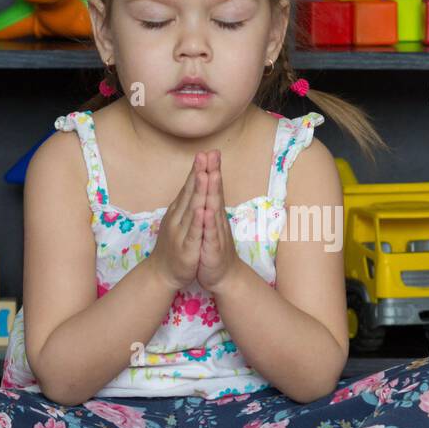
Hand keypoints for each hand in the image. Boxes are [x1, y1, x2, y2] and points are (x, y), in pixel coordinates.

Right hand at [145, 153, 206, 291]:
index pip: (190, 187)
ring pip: (192, 209)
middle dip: (199, 173)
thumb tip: (191, 185)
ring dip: (198, 191)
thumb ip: (186, 203)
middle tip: (205, 154)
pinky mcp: (187, 248)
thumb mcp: (181, 221)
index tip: (207, 152)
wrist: (163, 273)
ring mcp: (181, 232)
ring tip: (204, 174)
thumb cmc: (175, 246)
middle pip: (190, 192)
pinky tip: (202, 210)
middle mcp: (178, 218)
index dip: (198, 170)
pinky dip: (197, 221)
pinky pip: (193, 233)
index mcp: (179, 211)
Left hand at [196, 149, 240, 294]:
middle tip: (212, 154)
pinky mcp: (213, 248)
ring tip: (209, 175)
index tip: (209, 151)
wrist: (222, 276)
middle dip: (213, 173)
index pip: (211, 188)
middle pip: (214, 193)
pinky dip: (208, 222)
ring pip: (213, 210)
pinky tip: (206, 211)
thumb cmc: (212, 248)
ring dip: (211, 192)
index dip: (210, 170)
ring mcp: (216, 233)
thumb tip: (208, 189)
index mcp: (212, 213)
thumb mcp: (209, 225)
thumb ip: (209, 206)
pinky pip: (209, 234)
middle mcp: (216, 220)